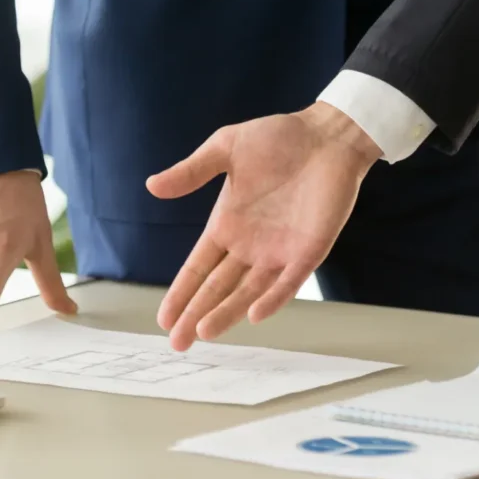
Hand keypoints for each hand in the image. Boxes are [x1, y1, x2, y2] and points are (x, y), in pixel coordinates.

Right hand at [146, 102, 380, 350]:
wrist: (326, 135)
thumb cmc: (278, 138)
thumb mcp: (226, 149)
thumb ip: (192, 172)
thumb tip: (151, 186)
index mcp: (227, 225)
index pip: (198, 268)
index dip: (181, 293)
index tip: (162, 319)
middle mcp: (250, 245)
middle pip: (218, 288)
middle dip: (196, 315)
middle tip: (176, 343)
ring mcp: (280, 251)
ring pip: (248, 292)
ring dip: (227, 312)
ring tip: (203, 332)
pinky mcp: (309, 251)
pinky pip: (289, 282)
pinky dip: (272, 299)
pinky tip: (253, 314)